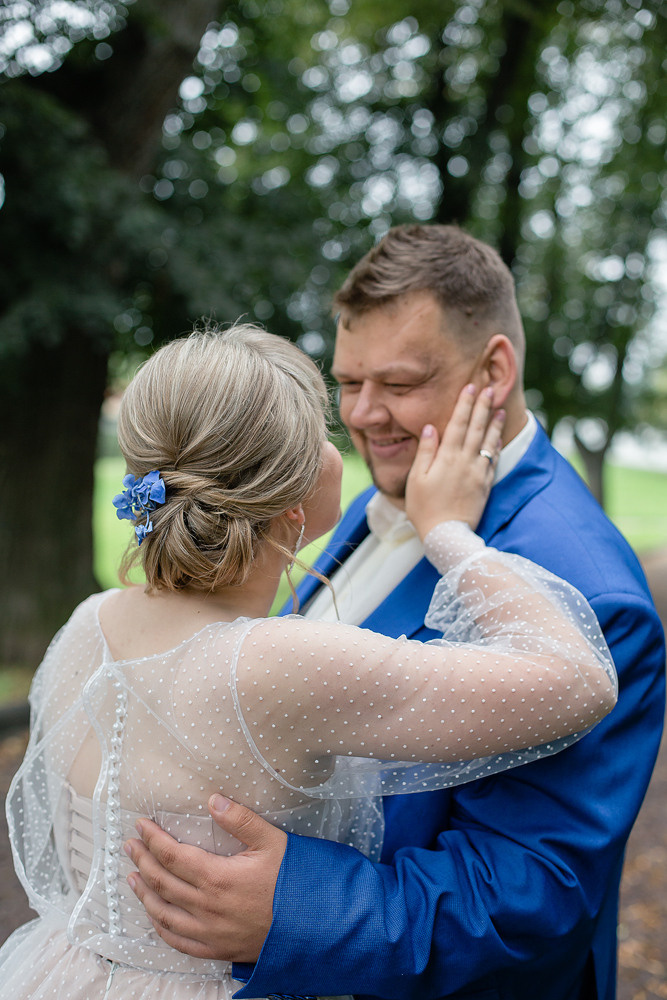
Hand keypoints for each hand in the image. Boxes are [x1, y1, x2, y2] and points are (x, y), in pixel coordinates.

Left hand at [124, 794, 286, 961]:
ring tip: (132, 877)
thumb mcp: (272, 841)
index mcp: (217, 877)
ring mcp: (209, 932)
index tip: (140, 826)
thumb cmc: (293, 882)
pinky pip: (178, 941)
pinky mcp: (216, 949)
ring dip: (144, 893)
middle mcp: (206, 907)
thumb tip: (213, 800)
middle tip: (129, 845)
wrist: (314, 927)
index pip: (172, 855)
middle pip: (162, 882)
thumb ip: (241, 820)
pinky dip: (160, 926)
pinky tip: (154, 915)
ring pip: (163, 913)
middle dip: (142, 860)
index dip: (152, 839)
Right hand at [405, 384, 503, 539]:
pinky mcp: (485, 484)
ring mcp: (478, 472)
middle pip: (476, 427)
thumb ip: (425, 451)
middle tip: (490, 388)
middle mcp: (465, 461)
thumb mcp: (416, 479)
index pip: (457, 423)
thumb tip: (430, 427)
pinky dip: (495, 445)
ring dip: (494, 423)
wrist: (446, 534)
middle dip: (483, 406)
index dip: (465, 404)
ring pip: (487, 441)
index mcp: (447, 457)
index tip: (471, 386)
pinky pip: (492, 459)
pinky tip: (497, 436)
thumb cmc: (424, 508)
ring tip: (500, 408)